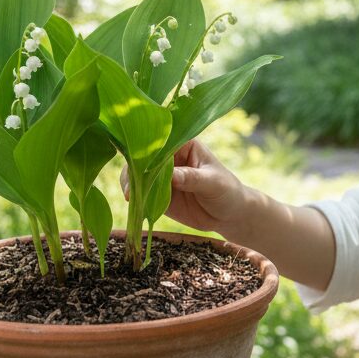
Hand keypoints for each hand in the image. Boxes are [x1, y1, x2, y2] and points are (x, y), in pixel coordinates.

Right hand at [120, 138, 248, 235]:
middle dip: (134, 170)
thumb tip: (171, 176)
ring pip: (138, 175)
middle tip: (130, 186)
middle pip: (144, 158)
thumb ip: (192, 178)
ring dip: (130, 184)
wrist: (229, 215)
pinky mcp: (157, 194)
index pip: (161, 142)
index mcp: (183, 144)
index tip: (139, 163)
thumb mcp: (213, 182)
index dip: (147, 150)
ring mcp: (161, 176)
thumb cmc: (227, 190)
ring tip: (129, 196)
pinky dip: (135, 198)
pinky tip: (133, 204)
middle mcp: (169, 158)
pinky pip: (141, 193)